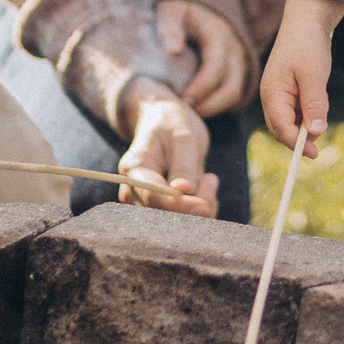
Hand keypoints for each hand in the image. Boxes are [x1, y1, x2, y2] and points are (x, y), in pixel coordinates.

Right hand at [115, 79, 217, 216]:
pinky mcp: (162, 208)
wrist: (164, 122)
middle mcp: (134, 191)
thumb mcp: (182, 136)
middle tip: (210, 178)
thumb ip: (183, 165)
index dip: (180, 206)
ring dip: (202, 205)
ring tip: (207, 177)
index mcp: (134, 170)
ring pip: (178, 221)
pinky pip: (187, 219)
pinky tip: (203, 186)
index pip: (153, 198)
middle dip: (195, 204)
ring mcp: (147, 202)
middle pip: (164, 215)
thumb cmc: (171, 124)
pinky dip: (203, 207)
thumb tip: (183, 192)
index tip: (205, 205)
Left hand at [156, 0, 246, 117]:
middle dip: (209, 105)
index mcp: (219, 35)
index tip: (183, 99)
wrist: (201, 13)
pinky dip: (216, 107)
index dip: (202, 86)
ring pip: (235, 95)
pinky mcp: (236, 76)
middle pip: (232, 87)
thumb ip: (169, 25)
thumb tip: (173, 50)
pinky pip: (232, 98)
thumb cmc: (182, 15)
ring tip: (189, 113)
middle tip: (184, 111)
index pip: (217, 65)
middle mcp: (234, 52)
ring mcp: (239, 65)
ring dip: (213, 109)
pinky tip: (197, 109)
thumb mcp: (172, 10)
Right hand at [260, 0, 343, 158]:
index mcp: (272, 93)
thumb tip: (316, 132)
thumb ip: (314, 104)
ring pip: (289, 122)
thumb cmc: (308, 45)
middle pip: (281, 129)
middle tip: (319, 146)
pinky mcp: (288, 91)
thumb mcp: (314, 76)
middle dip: (299, 139)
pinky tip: (318, 103)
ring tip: (320, 110)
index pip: (280, 127)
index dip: (296, 143)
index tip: (314, 153)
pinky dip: (307, 115)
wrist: (307, 21)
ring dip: (304, 126)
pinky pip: (295, 112)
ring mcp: (279, 94)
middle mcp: (272, 96)